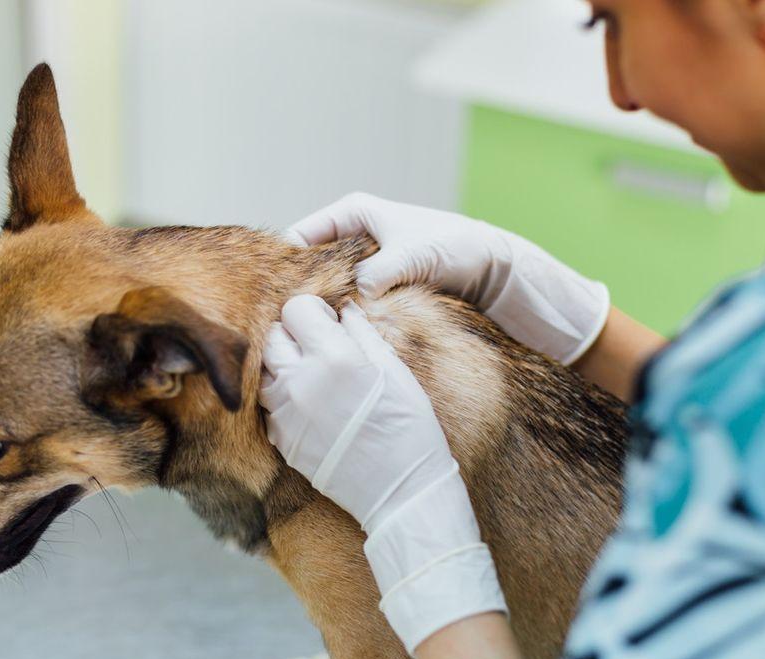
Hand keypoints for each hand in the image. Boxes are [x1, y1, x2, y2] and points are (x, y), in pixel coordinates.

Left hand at [260, 295, 506, 651]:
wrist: (401, 492)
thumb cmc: (409, 430)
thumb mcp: (395, 372)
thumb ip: (363, 335)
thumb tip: (344, 312)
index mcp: (334, 357)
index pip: (296, 309)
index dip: (314, 312)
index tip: (328, 323)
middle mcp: (301, 381)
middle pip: (273, 336)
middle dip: (294, 336)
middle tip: (321, 349)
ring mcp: (286, 413)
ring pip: (266, 372)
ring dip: (285, 367)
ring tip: (316, 378)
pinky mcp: (281, 440)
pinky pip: (270, 406)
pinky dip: (286, 400)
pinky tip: (314, 409)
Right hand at [287, 193, 610, 364]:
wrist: (491, 266)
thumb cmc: (455, 247)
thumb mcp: (415, 255)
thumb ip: (382, 270)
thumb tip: (358, 291)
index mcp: (352, 212)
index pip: (300, 236)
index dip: (283, 265)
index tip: (274, 297)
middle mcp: (351, 234)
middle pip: (308, 264)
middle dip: (298, 291)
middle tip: (284, 324)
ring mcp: (362, 261)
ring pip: (326, 286)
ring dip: (320, 308)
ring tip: (306, 336)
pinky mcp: (376, 284)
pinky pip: (348, 300)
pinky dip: (341, 316)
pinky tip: (334, 338)